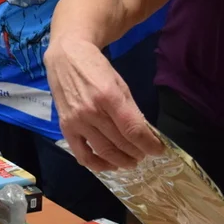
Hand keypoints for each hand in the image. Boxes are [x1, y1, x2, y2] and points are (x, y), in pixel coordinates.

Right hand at [44, 35, 162, 171]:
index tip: (158, 150)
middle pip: (120, 142)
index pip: (133, 129)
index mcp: (109, 96)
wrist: (66, 58)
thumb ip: (130, 110)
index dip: (149, 144)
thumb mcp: (119, 84)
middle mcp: (92, 111)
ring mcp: (77, 121)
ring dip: (121, 161)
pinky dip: (97, 164)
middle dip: (137, 152)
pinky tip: (108, 165)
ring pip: (103, 151)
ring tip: (130, 162)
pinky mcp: (65, 128)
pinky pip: (81, 154)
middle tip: (144, 155)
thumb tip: (144, 134)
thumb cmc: (96, 68)